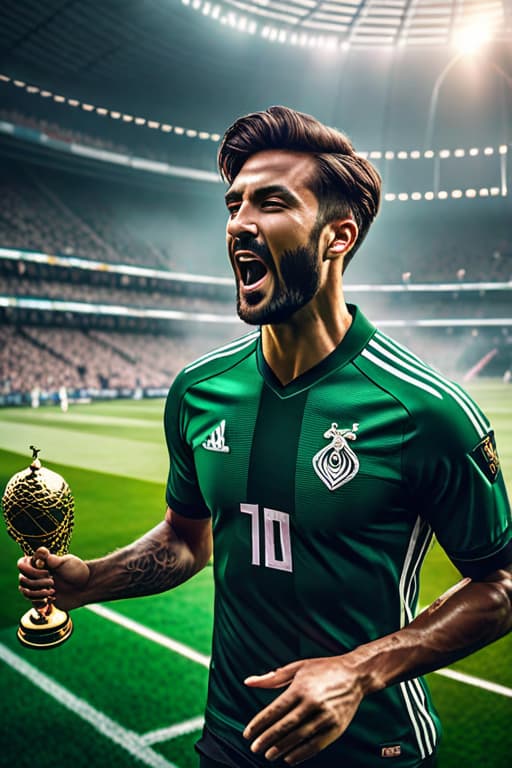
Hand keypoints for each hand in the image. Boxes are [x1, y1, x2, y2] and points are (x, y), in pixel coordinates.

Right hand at [18, 546, 89, 611]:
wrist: (86, 587)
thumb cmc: (77, 571)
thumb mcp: (67, 562)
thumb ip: (53, 559)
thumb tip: (41, 551)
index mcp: (40, 563)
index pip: (22, 565)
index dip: (31, 570)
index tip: (49, 572)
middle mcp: (36, 574)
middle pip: (22, 579)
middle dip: (37, 582)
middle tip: (53, 582)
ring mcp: (37, 586)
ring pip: (24, 591)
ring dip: (37, 592)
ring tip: (53, 591)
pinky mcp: (40, 598)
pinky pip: (31, 601)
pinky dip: (39, 600)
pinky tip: (51, 599)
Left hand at [243, 656, 364, 764]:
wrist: (356, 675)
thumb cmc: (323, 668)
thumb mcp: (297, 667)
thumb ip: (272, 677)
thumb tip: (248, 682)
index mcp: (301, 687)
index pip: (275, 710)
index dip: (259, 724)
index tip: (247, 734)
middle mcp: (313, 702)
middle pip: (285, 726)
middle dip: (267, 739)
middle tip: (254, 748)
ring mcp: (326, 717)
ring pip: (299, 738)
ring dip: (281, 748)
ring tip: (268, 755)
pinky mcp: (337, 728)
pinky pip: (316, 745)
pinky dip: (301, 754)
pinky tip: (288, 758)